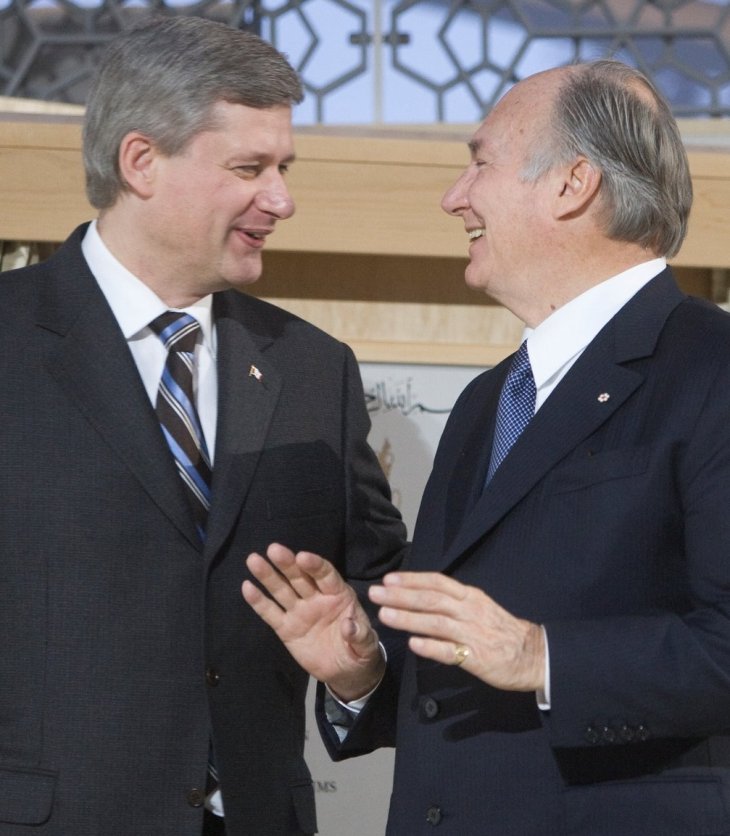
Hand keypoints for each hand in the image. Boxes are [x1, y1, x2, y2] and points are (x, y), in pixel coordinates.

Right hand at [242, 543, 384, 701]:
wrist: (345, 672)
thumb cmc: (360, 650)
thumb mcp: (367, 645)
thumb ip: (360, 635)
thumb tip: (348, 625)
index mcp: (338, 595)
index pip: (326, 575)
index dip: (315, 565)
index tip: (302, 557)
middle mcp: (316, 598)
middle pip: (300, 577)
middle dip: (287, 563)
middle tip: (274, 549)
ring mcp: (299, 611)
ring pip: (282, 590)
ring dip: (268, 575)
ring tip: (254, 559)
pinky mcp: (286, 628)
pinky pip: (270, 613)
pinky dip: (258, 601)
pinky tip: (247, 587)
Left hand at [369, 571, 544, 691]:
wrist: (533, 653)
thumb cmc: (500, 629)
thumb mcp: (478, 606)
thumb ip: (452, 602)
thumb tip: (419, 596)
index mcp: (469, 596)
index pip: (437, 582)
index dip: (412, 579)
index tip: (389, 579)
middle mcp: (469, 611)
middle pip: (431, 600)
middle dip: (401, 596)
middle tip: (376, 593)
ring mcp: (472, 634)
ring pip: (436, 623)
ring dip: (409, 618)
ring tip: (385, 615)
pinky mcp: (476, 657)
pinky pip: (451, 652)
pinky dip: (431, 647)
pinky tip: (413, 645)